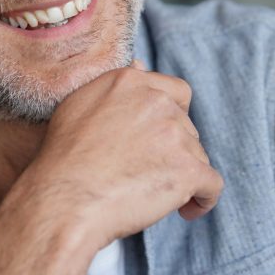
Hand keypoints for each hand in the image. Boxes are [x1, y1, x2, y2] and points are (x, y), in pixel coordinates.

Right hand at [11, 61, 223, 248]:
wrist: (63, 200)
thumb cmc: (63, 159)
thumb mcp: (78, 105)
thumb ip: (115, 87)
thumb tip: (141, 63)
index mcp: (130, 82)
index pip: (177, 92)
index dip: (172, 118)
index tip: (158, 140)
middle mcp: (156, 102)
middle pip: (187, 128)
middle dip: (173, 150)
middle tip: (143, 173)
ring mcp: (175, 135)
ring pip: (197, 157)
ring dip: (181, 175)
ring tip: (150, 195)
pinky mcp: (188, 169)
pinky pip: (211, 186)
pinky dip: (202, 200)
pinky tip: (185, 210)